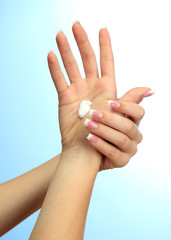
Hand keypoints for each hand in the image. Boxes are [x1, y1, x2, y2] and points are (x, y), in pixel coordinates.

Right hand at [47, 22, 150, 152]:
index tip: (102, 29)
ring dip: (66, 50)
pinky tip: (52, 55)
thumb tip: (150, 90)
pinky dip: (55, 68)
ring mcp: (78, 90)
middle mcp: (92, 85)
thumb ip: (130, 99)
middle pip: (87, 58)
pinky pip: (59, 80)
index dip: (105, 45)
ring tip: (60, 34)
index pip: (106, 61)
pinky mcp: (65, 98)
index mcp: (107, 87)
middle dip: (82, 42)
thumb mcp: (120, 114)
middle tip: (76, 25)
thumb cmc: (106, 134)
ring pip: (71, 65)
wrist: (88, 149)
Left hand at [84, 99, 144, 170]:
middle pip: (128, 126)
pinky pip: (113, 153)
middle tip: (92, 113)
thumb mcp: (110, 110)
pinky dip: (100, 144)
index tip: (109, 102)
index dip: (126, 107)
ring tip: (88, 124)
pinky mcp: (122, 161)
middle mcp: (135, 136)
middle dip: (109, 119)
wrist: (84, 147)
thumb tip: (150, 89)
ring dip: (103, 130)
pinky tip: (89, 138)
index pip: (138, 112)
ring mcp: (130, 150)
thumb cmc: (99, 125)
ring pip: (121, 139)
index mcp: (134, 122)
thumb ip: (127, 99)